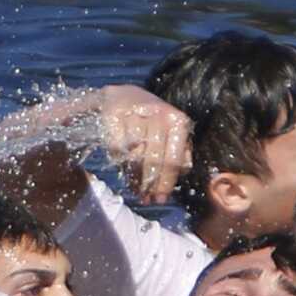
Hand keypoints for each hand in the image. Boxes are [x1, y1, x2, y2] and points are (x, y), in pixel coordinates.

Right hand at [92, 84, 189, 204]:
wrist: (125, 95)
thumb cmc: (153, 121)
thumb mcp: (172, 132)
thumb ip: (180, 152)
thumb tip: (181, 174)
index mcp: (178, 121)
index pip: (173, 159)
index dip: (167, 182)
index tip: (162, 199)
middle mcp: (158, 115)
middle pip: (153, 159)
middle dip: (150, 183)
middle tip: (147, 199)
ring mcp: (135, 113)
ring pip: (134, 155)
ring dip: (134, 176)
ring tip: (135, 189)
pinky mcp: (114, 114)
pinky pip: (116, 147)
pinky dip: (119, 161)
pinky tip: (123, 170)